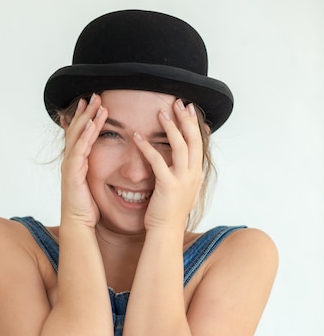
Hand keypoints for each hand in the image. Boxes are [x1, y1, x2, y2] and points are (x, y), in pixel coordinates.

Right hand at [60, 94, 107, 227]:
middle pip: (76, 130)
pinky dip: (85, 137)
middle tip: (94, 95)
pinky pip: (79, 151)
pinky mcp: (73, 174)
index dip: (86, 118)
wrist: (79, 224)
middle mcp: (71, 161)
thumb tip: (112, 165)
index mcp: (77, 162)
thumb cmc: (88, 208)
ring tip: (95, 103)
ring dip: (86, 118)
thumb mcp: (95, 185)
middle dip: (85, 112)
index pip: (80, 135)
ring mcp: (70, 166)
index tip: (93, 103)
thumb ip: (99, 171)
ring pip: (77, 136)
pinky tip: (91, 125)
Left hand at [134, 100, 202, 232]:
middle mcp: (193, 175)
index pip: (198, 143)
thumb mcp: (180, 190)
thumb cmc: (167, 213)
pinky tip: (137, 138)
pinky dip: (147, 147)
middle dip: (186, 119)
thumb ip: (181, 173)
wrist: (165, 233)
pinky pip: (158, 161)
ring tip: (161, 113)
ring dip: (171, 127)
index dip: (193, 124)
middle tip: (178, 102)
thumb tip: (180, 161)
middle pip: (194, 139)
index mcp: (196, 174)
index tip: (187, 109)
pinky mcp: (168, 186)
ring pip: (180, 146)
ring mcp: (183, 180)